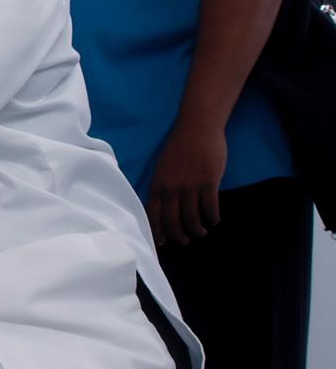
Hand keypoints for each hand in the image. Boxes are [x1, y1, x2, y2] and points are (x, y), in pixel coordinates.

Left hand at [146, 124, 226, 245]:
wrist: (197, 126)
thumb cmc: (180, 146)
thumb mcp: (163, 167)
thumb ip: (163, 186)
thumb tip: (165, 207)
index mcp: (158, 183)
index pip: (153, 214)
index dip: (158, 231)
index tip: (163, 242)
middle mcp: (171, 187)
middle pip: (172, 221)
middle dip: (178, 236)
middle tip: (184, 241)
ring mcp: (190, 185)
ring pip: (192, 218)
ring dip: (197, 229)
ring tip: (201, 232)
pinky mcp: (208, 182)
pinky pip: (210, 208)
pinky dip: (212, 218)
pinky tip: (214, 220)